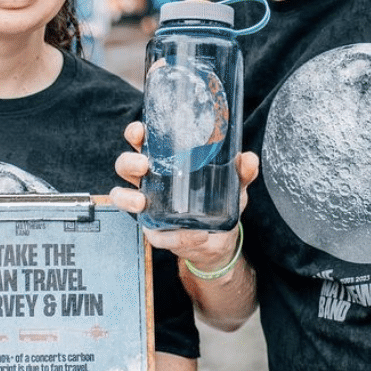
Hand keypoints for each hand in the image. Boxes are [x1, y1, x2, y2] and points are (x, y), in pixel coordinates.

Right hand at [110, 121, 258, 271]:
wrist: (221, 239)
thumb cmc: (220, 201)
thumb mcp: (234, 183)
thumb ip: (241, 171)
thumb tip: (248, 159)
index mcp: (165, 161)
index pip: (143, 141)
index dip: (136, 134)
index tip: (140, 131)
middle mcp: (151, 181)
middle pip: (125, 164)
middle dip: (128, 162)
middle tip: (144, 164)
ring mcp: (150, 206)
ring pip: (122, 196)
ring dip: (127, 197)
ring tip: (142, 200)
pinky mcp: (156, 231)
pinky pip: (152, 232)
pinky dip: (170, 234)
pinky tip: (191, 233)